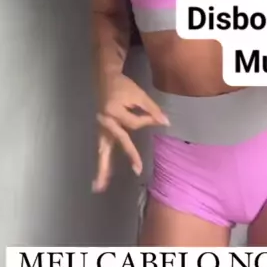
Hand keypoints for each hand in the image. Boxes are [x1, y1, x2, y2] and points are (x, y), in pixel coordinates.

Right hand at [92, 74, 169, 192]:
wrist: (105, 79)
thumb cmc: (123, 86)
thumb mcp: (139, 94)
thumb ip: (152, 109)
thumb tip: (166, 122)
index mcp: (114, 111)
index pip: (134, 123)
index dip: (147, 120)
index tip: (157, 118)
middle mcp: (106, 121)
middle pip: (117, 141)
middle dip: (129, 154)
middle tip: (138, 170)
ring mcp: (101, 127)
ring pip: (103, 150)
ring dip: (102, 169)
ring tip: (99, 187)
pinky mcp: (101, 131)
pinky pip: (101, 149)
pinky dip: (101, 162)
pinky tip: (101, 177)